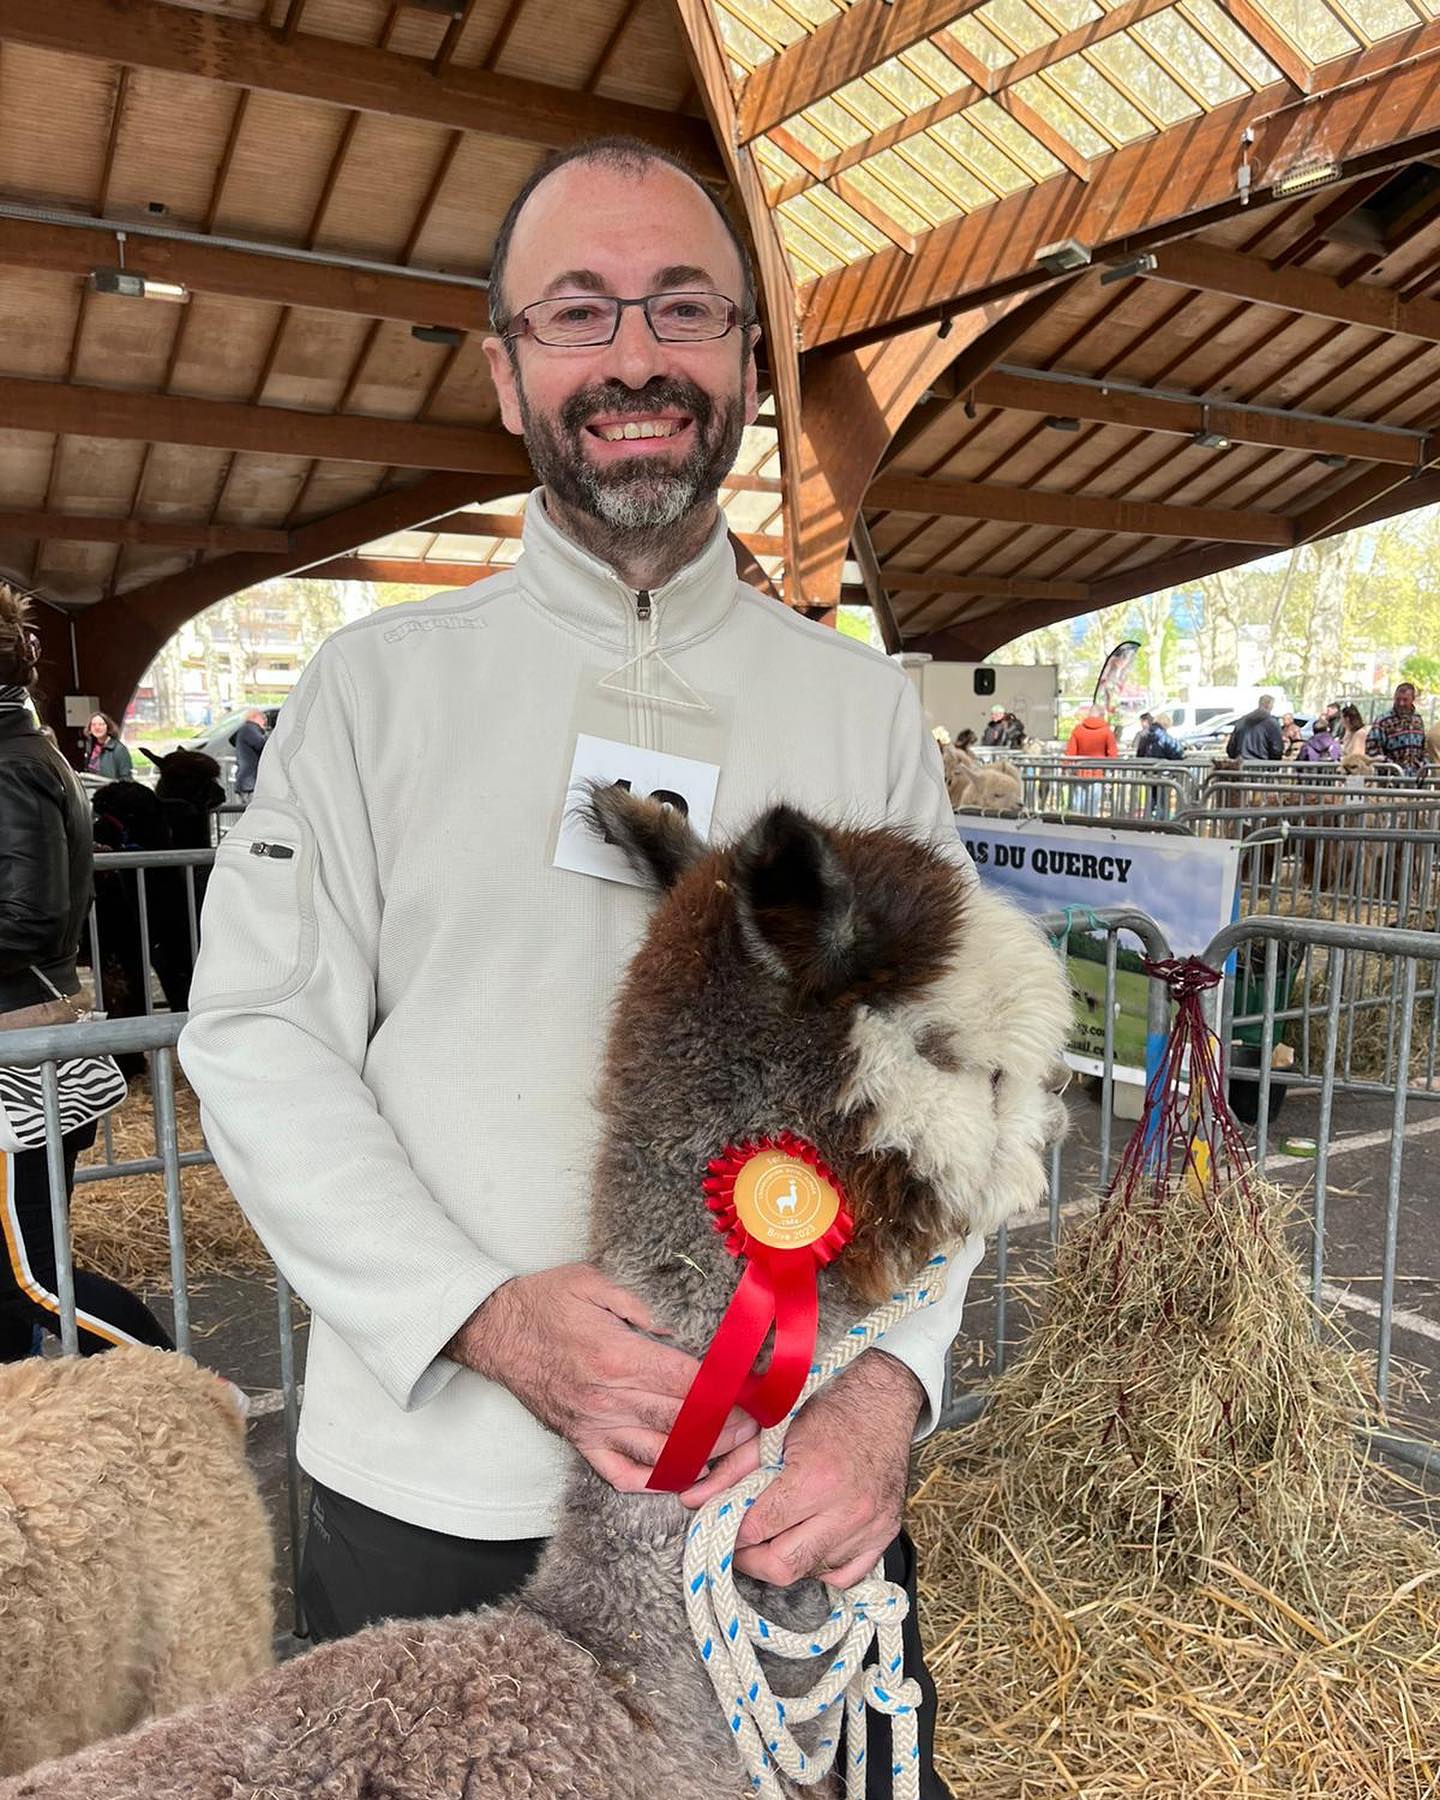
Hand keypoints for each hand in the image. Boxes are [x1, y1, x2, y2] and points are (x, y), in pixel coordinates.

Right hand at [447, 1263, 756, 1492]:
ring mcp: (593, 1425)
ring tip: (731, 1453)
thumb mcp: (594, 1282)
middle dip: (725, 1428)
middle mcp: (608, 1398)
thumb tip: (678, 1332)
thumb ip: (641, 1307)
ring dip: (700, 1458)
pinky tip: (679, 1476)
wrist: (495, 1329)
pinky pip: (620, 1474)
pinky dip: (652, 1482)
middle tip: (756, 1428)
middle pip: (680, 1423)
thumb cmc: (545, 1300)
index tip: (752, 1394)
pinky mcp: (580, 1440)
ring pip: (657, 1454)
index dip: (725, 1392)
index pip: (685, 1383)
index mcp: (617, 1356)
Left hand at [678, 1350, 923, 1588]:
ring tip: (777, 1533)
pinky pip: (846, 1576)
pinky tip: (809, 1542)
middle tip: (741, 1543)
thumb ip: (731, 1469)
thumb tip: (691, 1499)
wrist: (881, 1401)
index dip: (732, 1530)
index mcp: (815, 1478)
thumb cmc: (825, 1409)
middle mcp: (846, 1509)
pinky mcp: (886, 1534)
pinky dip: (822, 1567)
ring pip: (813, 1572)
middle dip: (753, 1559)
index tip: (723, 1523)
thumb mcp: (773, 1431)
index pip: (757, 1529)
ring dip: (787, 1558)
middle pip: (784, 1565)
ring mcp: (870, 1527)